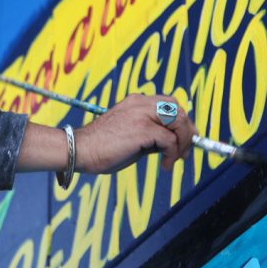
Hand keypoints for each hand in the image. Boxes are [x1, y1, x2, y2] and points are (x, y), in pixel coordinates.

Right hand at [74, 94, 196, 173]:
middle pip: (179, 110)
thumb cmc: (101, 147)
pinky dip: (172, 154)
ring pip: (179, 121)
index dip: (181, 122)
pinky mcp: (142, 129)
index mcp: (136, 101)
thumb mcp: (131, 136)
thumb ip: (150, 135)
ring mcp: (142, 114)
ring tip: (174, 159)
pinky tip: (164, 165)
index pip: (170, 104)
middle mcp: (141, 103)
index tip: (184, 140)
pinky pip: (170, 140)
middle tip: (185, 152)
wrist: (79, 150)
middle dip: (187, 132)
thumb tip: (172, 144)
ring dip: (182, 142)